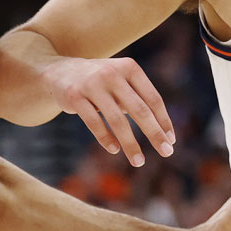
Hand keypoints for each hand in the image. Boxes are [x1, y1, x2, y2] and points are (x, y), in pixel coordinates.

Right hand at [44, 56, 174, 166]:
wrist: (59, 71)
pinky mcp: (75, 97)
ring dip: (130, 144)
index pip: (152, 98)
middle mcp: (112, 73)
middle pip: (140, 110)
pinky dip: (106, 139)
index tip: (171, 140)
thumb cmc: (100, 82)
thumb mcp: (121, 81)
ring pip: (117, 120)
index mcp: (129, 68)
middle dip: (155, 134)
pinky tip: (114, 150)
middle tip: (167, 152)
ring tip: (139, 161)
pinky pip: (94, 123)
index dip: (164, 120)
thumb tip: (163, 133)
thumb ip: (139, 99)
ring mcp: (92, 84)